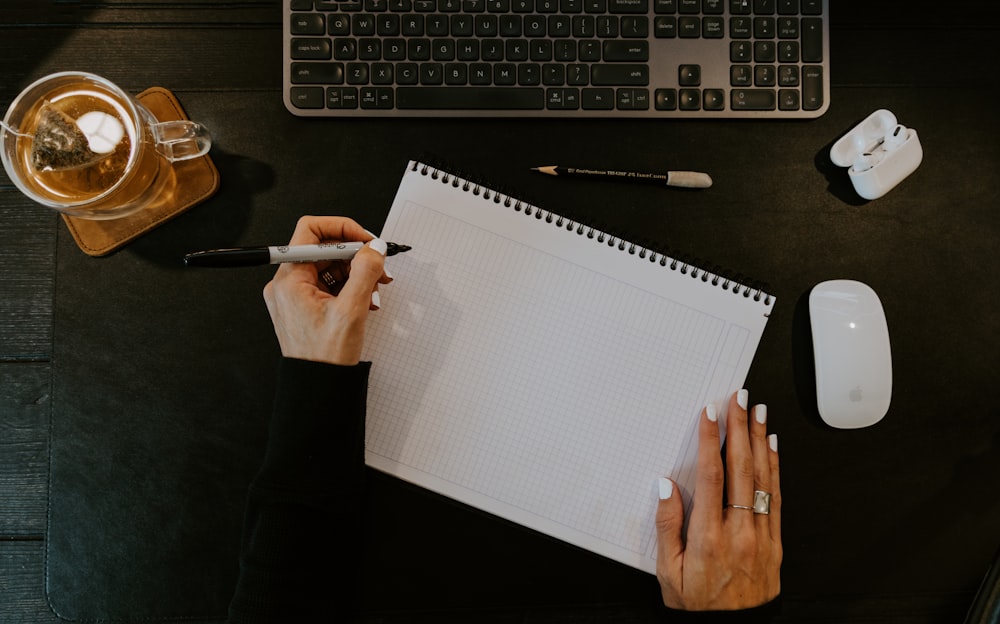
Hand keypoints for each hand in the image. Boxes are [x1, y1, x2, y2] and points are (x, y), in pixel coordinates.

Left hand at [262, 215, 391, 365]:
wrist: (319, 388)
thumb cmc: (325, 358)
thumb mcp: (351, 310)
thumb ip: (365, 272)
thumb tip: (374, 247)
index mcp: (289, 280)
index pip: (311, 231)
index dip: (342, 229)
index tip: (366, 239)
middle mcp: (287, 284)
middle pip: (323, 249)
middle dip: (355, 256)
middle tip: (379, 267)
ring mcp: (294, 296)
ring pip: (328, 267)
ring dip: (356, 274)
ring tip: (375, 289)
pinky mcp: (304, 307)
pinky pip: (328, 285)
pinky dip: (349, 288)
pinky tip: (366, 300)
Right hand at [655, 390, 781, 610]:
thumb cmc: (700, 607)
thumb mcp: (669, 574)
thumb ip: (668, 528)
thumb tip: (666, 487)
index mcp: (709, 537)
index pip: (712, 477)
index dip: (711, 441)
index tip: (710, 414)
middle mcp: (739, 531)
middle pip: (741, 468)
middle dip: (740, 428)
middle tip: (740, 399)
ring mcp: (761, 535)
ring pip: (762, 478)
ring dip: (760, 440)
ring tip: (759, 412)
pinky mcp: (774, 542)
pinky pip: (776, 497)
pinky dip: (774, 468)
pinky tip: (772, 447)